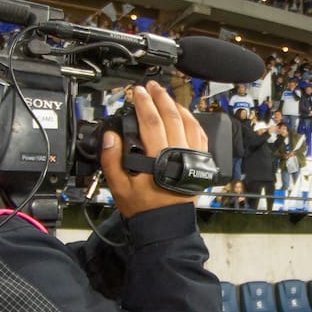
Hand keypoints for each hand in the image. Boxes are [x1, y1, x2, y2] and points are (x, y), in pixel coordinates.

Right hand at [100, 81, 208, 217]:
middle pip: (171, 116)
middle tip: (150, 86)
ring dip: (176, 105)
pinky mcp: (199, 162)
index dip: (143, 103)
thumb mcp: (119, 187)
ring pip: (188, 122)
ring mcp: (192, 157)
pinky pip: (200, 135)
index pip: (150, 122)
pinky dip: (192, 120)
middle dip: (160, 97)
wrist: (165, 224)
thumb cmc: (144, 208)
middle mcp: (178, 154)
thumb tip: (111, 136)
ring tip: (165, 95)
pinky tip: (184, 114)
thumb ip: (112, 160)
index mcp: (158, 159)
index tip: (136, 92)